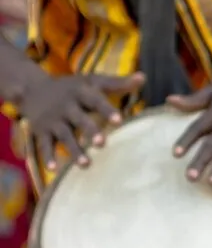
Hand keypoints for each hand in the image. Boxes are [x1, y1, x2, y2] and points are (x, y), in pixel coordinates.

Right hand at [17, 71, 145, 171]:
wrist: (31, 88)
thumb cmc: (73, 88)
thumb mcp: (92, 81)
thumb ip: (118, 83)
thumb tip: (143, 78)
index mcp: (80, 93)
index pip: (95, 100)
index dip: (107, 110)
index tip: (120, 120)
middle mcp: (66, 106)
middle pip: (79, 118)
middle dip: (89, 130)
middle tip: (102, 143)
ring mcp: (53, 120)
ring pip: (64, 136)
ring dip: (74, 150)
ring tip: (86, 165)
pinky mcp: (41, 131)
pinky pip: (44, 145)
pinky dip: (47, 156)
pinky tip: (54, 169)